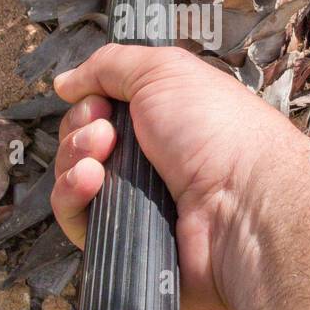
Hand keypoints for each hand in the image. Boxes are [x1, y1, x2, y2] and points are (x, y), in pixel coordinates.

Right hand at [51, 44, 302, 309]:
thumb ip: (110, 65)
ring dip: (73, 160)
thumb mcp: (164, 71)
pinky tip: (89, 182)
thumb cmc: (215, 130)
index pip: (100, 111)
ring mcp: (134, 205)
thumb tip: (65, 82)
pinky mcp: (123, 244)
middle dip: (80, 131)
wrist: (243, 204)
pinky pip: (76, 222)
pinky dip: (72, 197)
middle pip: (80, 144)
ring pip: (72, 181)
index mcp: (160, 122)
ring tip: (99, 158)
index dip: (89, 103)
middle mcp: (147, 163)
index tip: (100, 103)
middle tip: (105, 132)